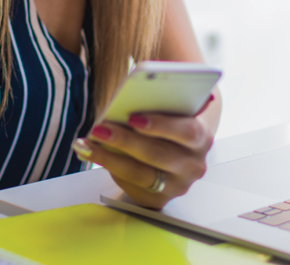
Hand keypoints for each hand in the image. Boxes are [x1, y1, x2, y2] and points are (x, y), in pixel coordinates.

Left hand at [73, 97, 214, 209]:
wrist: (180, 143)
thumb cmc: (171, 116)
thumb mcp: (173, 101)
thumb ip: (162, 94)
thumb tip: (135, 90)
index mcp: (202, 137)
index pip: (187, 132)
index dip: (160, 125)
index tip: (132, 118)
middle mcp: (193, 165)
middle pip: (158, 155)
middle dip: (125, 141)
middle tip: (100, 129)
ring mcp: (178, 185)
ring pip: (141, 174)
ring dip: (109, 158)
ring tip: (87, 144)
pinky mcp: (160, 198)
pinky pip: (132, 187)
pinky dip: (111, 170)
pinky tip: (92, 155)